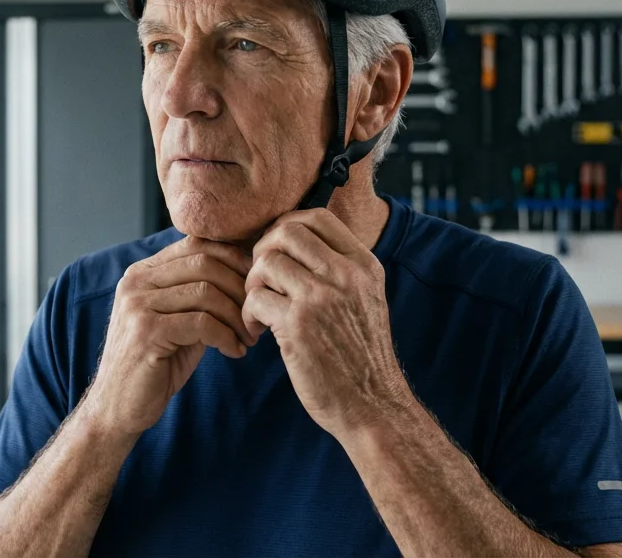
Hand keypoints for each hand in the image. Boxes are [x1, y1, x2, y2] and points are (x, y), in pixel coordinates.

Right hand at [82, 237, 256, 438]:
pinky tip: (235, 352)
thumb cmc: (156, 364)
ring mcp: (138, 305)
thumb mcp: (178, 320)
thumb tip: (246, 270)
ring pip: (206, 292)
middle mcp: (136, 282)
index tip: (256, 285)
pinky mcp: (146, 332)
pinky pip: (202, 323)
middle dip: (240, 289)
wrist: (117, 408)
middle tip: (257, 316)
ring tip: (248, 337)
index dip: (234, 258)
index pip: (197, 243)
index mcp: (143, 272)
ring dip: (237, 316)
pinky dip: (227, 337)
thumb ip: (198, 294)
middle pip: (205, 263)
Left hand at [242, 209, 409, 438]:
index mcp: (363, 266)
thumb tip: (292, 241)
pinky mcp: (299, 325)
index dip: (286, 228)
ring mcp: (322, 298)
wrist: (373, 405)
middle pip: (286, 231)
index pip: (316, 217)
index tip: (277, 254)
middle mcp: (346, 275)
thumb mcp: (366, 300)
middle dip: (263, 251)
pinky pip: (255, 298)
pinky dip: (248, 313)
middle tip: (261, 280)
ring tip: (259, 308)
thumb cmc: (361, 356)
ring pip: (266, 262)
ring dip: (252, 283)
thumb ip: (339, 270)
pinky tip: (258, 331)